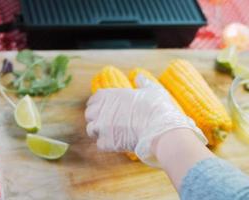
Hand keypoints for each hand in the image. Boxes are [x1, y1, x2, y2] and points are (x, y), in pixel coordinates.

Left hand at [85, 75, 206, 164]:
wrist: (159, 129)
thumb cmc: (156, 108)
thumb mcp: (152, 90)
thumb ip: (143, 83)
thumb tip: (139, 77)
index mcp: (109, 95)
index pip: (93, 100)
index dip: (100, 105)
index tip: (108, 110)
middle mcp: (101, 110)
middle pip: (89, 115)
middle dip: (97, 119)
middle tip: (110, 123)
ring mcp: (101, 127)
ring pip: (91, 130)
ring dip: (100, 132)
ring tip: (114, 134)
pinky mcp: (105, 143)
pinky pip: (100, 145)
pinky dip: (108, 145)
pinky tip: (119, 143)